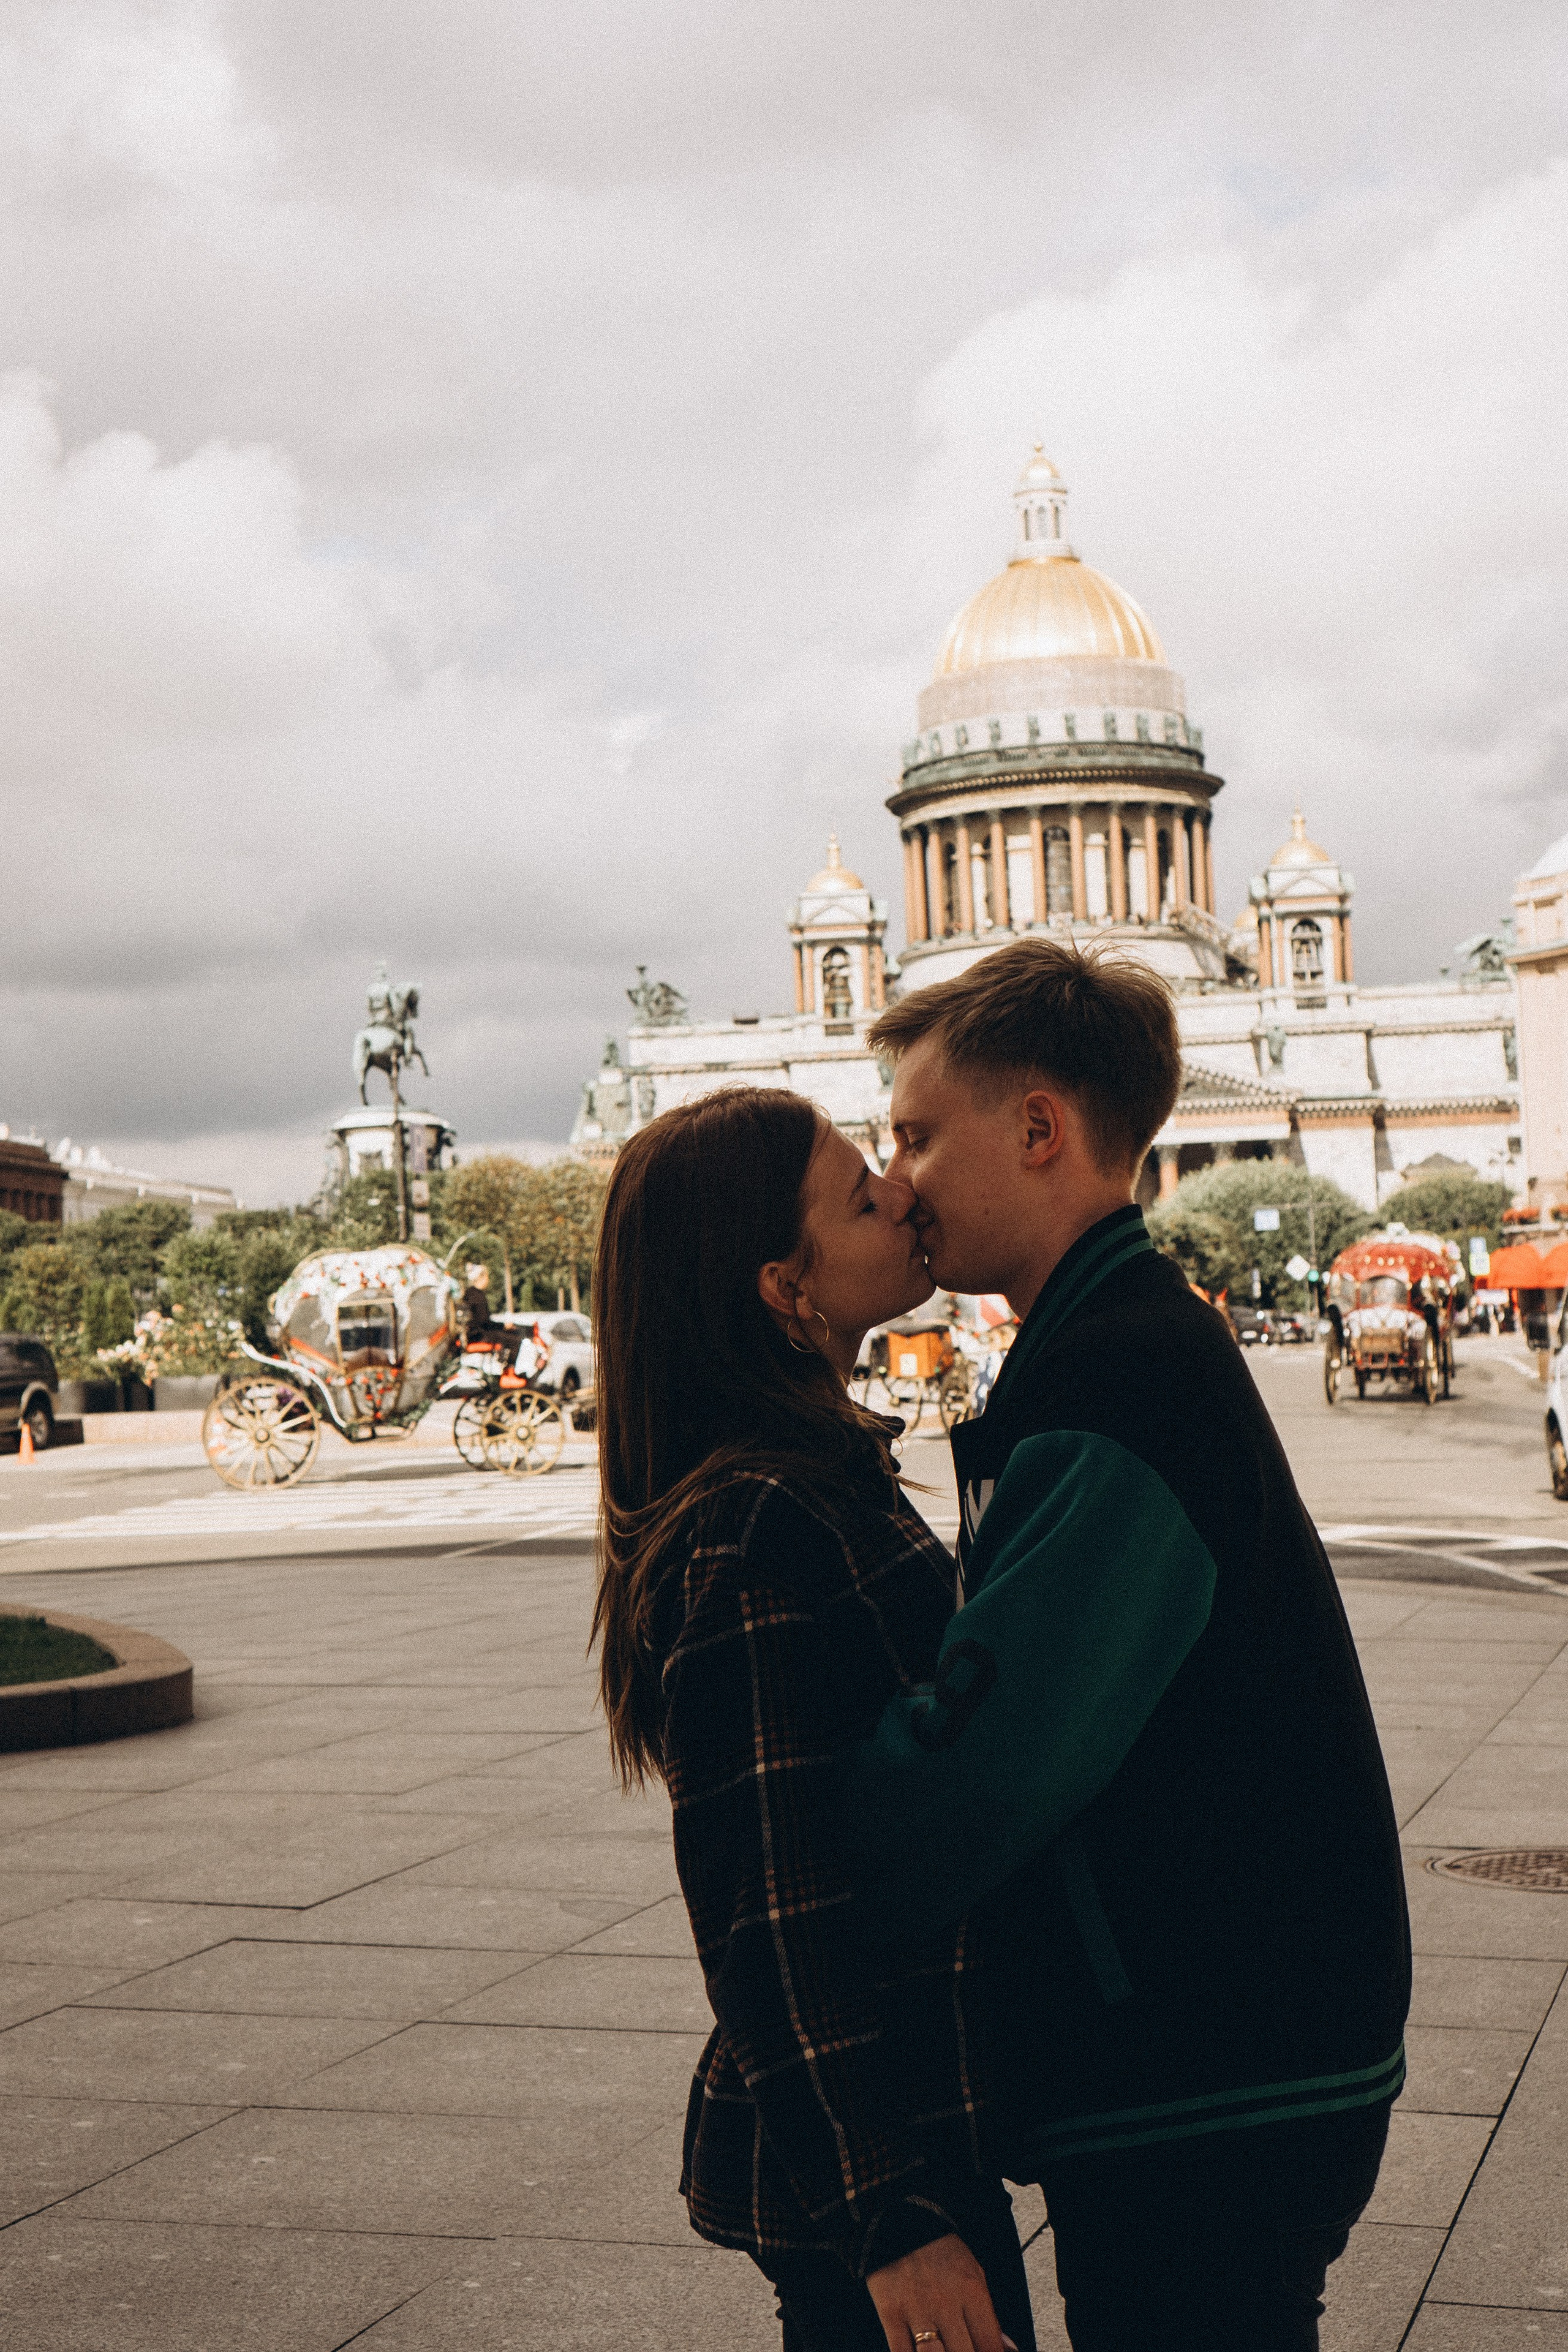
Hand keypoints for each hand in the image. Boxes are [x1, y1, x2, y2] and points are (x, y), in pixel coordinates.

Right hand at [866, 2232, 1016, 2351]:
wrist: (901, 2221)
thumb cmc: (941, 2252)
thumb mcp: (974, 2275)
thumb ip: (989, 2316)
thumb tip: (1006, 2349)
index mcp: (972, 2292)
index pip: (990, 2345)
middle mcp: (946, 2303)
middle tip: (963, 2351)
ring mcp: (917, 2310)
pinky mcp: (890, 2314)